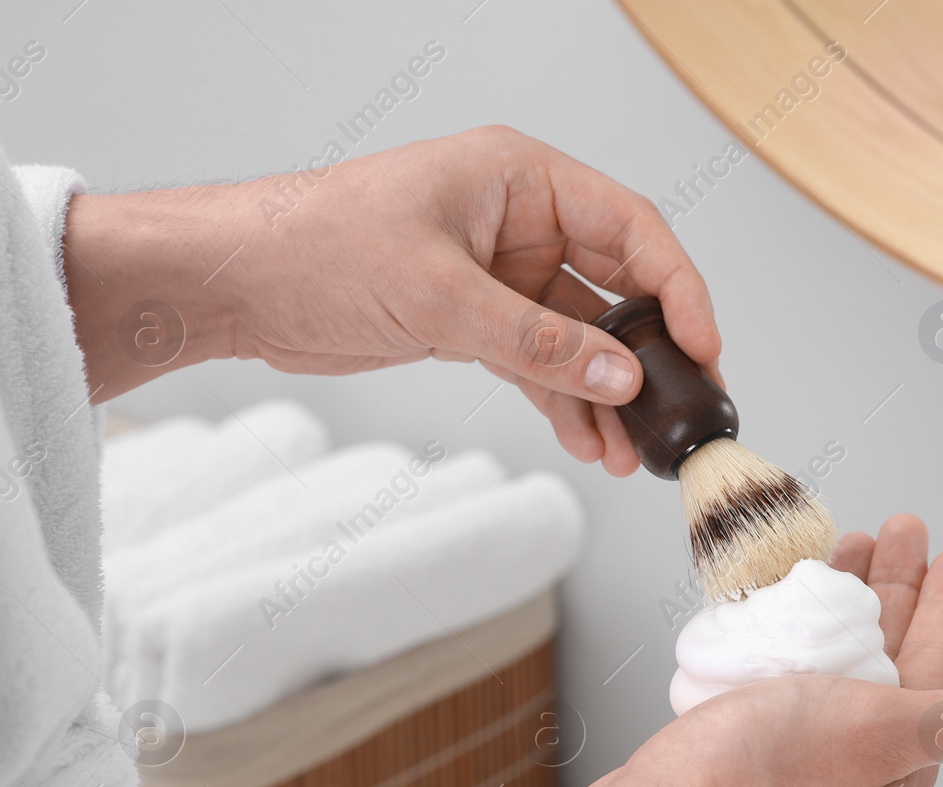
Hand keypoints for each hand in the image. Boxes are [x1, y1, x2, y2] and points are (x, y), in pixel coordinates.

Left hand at [63, 126, 720, 475]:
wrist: (239, 287)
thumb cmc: (315, 247)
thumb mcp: (439, 296)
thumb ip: (537, 341)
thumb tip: (619, 377)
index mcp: (520, 179)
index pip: (630, 228)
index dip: (676, 288)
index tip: (703, 346)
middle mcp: (521, 222)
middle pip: (617, 287)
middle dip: (648, 356)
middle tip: (681, 408)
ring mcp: (501, 274)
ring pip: (581, 338)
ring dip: (605, 395)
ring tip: (629, 451)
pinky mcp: (475, 321)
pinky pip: (541, 364)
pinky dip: (564, 403)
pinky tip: (587, 442)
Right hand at [571, 516, 942, 786]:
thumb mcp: (877, 734)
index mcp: (898, 759)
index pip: (941, 662)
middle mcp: (855, 758)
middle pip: (891, 654)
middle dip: (898, 587)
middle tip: (900, 533)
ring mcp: (800, 751)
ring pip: (839, 661)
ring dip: (848, 603)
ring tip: (847, 553)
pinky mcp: (748, 742)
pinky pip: (788, 675)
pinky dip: (795, 630)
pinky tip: (786, 607)